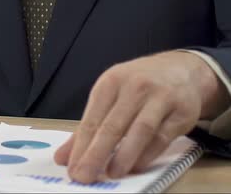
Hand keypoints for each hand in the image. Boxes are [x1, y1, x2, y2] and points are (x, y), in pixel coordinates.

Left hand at [54, 51, 229, 183]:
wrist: (181, 69)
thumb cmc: (138, 85)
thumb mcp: (110, 95)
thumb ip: (88, 126)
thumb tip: (63, 157)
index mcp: (111, 82)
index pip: (92, 119)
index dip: (80, 146)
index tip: (72, 168)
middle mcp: (135, 87)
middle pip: (112, 126)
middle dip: (96, 154)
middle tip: (84, 176)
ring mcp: (160, 98)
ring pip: (139, 131)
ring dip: (123, 156)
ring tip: (111, 174)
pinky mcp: (182, 112)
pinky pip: (162, 137)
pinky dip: (147, 154)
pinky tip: (135, 167)